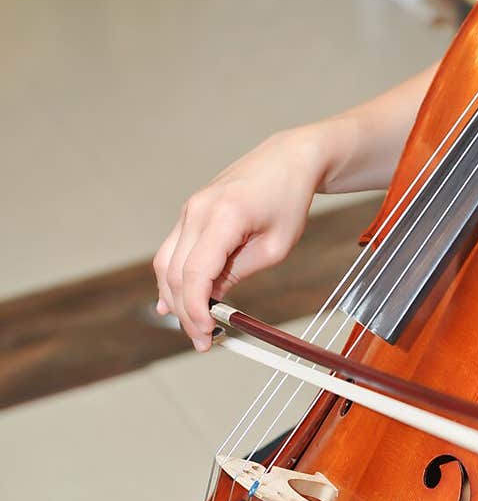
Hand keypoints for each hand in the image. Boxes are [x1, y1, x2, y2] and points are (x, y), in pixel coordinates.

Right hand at [153, 65, 437, 349]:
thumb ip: (239, 272)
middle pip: (174, 273)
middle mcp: (197, 211)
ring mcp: (190, 210)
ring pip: (166, 263)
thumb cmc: (288, 199)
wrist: (288, 159)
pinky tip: (172, 303)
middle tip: (203, 341)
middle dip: (185, 312)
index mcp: (223, 217)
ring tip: (194, 327)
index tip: (206, 334)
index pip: (194, 273)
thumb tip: (213, 298)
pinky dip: (172, 278)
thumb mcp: (275, 246)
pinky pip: (172, 250)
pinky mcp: (191, 213)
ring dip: (175, 299)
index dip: (195, 310)